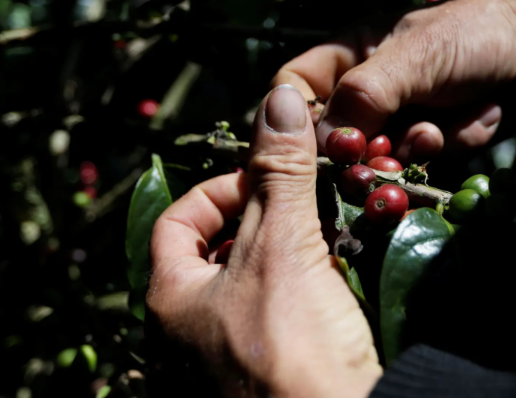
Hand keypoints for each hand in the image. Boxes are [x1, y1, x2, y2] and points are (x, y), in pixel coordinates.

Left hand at [147, 85, 381, 397]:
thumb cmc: (288, 342)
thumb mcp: (281, 247)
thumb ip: (280, 175)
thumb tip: (279, 99)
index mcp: (172, 298)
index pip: (175, 220)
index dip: (218, 189)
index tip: (263, 180)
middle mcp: (193, 328)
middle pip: (220, 247)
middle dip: (263, 215)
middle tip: (302, 200)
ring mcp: (233, 349)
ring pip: (258, 277)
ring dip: (291, 247)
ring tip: (325, 229)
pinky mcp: (275, 361)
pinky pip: (285, 307)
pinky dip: (308, 281)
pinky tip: (338, 272)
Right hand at [273, 0, 515, 162]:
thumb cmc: (467, 33)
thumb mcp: (413, 58)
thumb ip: (366, 97)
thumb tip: (327, 144)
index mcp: (346, 61)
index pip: (294, 91)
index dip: (297, 122)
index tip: (322, 148)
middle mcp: (366, 94)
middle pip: (337, 141)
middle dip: (369, 152)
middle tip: (389, 158)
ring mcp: (398, 119)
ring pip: (384, 159)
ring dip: (417, 148)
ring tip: (441, 128)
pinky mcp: (431, 139)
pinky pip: (427, 161)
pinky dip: (455, 141)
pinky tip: (477, 114)